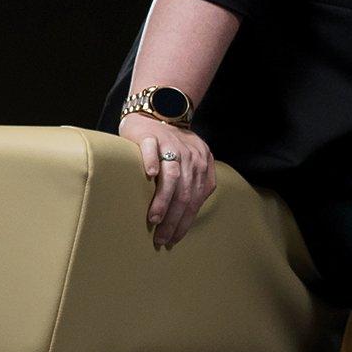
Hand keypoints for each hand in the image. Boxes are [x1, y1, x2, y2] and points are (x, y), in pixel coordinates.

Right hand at [118, 113, 214, 252]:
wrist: (157, 113)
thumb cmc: (171, 145)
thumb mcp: (191, 162)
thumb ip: (195, 183)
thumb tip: (189, 215)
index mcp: (202, 164)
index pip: (196, 198)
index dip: (186, 221)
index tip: (174, 239)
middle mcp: (190, 156)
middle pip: (185, 192)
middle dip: (174, 219)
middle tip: (162, 238)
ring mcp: (170, 145)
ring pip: (171, 175)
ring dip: (164, 199)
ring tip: (155, 218)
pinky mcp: (150, 136)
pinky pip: (152, 150)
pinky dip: (153, 162)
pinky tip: (149, 176)